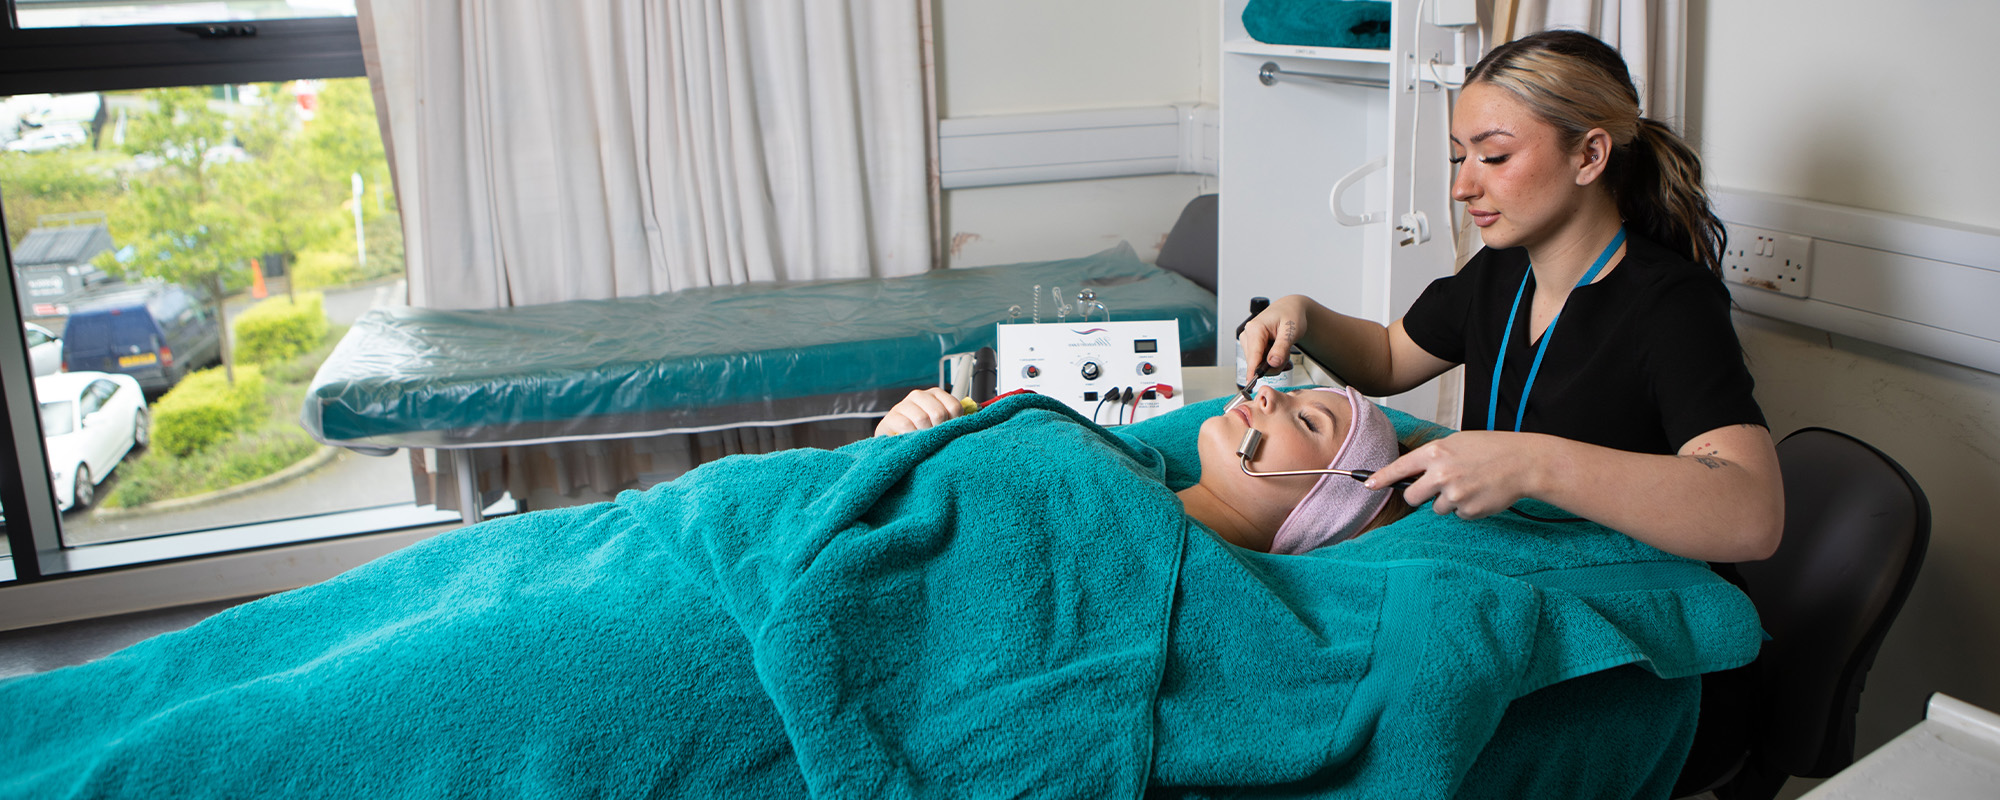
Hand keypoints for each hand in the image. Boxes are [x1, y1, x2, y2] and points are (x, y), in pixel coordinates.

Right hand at [874, 387, 966, 435]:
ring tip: (922, 439)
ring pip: (923, 419)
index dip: (954, 422)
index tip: (948, 431)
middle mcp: (919, 395)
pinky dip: (912, 436)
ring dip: (924, 434)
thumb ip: (953, 420)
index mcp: (935, 394)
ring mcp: (904, 404)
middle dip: (938, 429)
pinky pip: (907, 426)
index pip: (954, 406)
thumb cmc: (921, 430)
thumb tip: (970, 425)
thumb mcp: (939, 423)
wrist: (894, 437)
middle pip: (939, 413)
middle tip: (934, 437)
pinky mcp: (892, 416)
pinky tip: (912, 438)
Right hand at [1238, 295, 1317, 373]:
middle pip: (1256, 362)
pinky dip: (1270, 361)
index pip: (1253, 355)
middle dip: (1272, 365)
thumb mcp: (1291, 331)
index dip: (1253, 370)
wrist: (1290, 309)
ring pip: (1257, 363)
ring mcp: (1248, 340)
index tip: (1251, 383)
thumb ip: (1281, 348)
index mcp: (1256, 328)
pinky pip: (1259, 361)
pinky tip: (1277, 354)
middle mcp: (1248, 334)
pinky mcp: (1251, 345)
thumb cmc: (1291, 315)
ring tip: (1283, 351)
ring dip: (1272, 363)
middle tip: (1286, 355)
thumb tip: (1272, 363)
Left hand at [1362, 431, 1543, 518]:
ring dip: (1447, 501)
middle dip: (1418, 496)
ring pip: (1436, 508)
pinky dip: (1466, 508)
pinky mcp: (1468, 510)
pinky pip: (1457, 515)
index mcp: (1436, 452)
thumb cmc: (1492, 449)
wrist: (1523, 463)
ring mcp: (1454, 494)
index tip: (1368, 485)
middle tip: (1434, 489)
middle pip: (1412, 497)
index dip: (1381, 478)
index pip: (1399, 467)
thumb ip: (1434, 457)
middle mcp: (1441, 473)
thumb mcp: (1458, 443)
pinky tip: (1480, 494)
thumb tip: (1413, 474)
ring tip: (1469, 485)